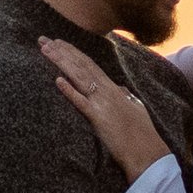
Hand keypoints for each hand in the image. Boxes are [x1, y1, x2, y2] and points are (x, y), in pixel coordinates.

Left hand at [41, 34, 170, 178]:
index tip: (58, 42)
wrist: (149, 153)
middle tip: (42, 39)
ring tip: (45, 50)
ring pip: (79, 77)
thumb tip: (121, 88)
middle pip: (80, 65)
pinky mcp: (99, 119)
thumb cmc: (144, 134)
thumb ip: (127, 96)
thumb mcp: (136, 109)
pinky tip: (57, 80)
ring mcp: (102, 103)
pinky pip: (82, 103)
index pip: (89, 65)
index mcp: (113, 89)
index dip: (73, 52)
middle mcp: (107, 91)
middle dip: (61, 51)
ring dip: (61, 62)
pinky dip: (70, 91)